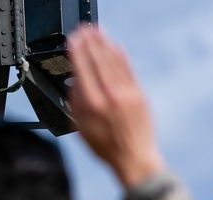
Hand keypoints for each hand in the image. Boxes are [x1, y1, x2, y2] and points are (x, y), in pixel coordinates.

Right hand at [68, 26, 165, 188]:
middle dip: (90, 43)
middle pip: (98, 62)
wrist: (134, 158)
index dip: (78, 52)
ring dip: (104, 44)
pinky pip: (128, 69)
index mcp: (92, 106)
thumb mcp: (81, 130)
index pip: (83, 71)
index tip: (73, 39)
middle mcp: (109, 96)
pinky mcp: (139, 93)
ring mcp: (126, 93)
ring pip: (113, 62)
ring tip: (97, 31)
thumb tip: (75, 84)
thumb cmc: (105, 147)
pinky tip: (115, 46)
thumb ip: (76, 105)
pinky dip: (120, 56)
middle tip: (83, 29)